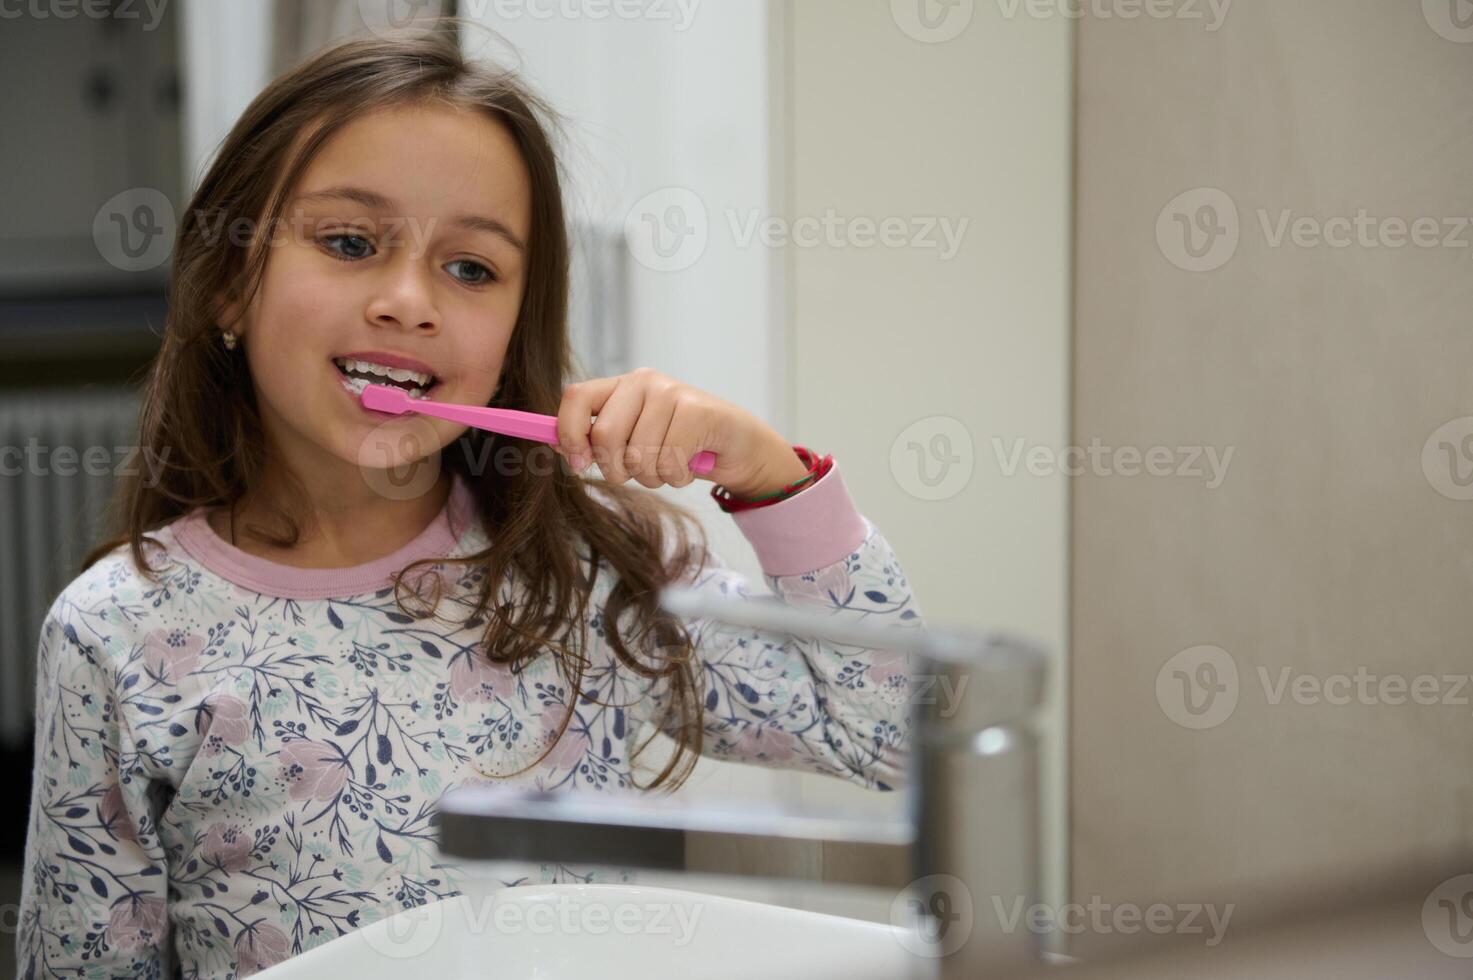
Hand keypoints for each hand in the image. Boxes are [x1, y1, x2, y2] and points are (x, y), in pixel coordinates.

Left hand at [554, 367, 809, 496]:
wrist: (738, 448)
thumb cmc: (682, 446)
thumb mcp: (635, 442)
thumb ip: (599, 441)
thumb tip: (559, 447)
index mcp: (621, 387)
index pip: (576, 398)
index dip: (569, 434)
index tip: (578, 463)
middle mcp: (643, 382)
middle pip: (605, 435)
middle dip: (619, 469)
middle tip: (639, 472)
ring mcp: (671, 393)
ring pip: (639, 456)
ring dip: (655, 477)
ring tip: (672, 465)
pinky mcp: (697, 410)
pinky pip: (669, 462)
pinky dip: (678, 476)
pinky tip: (691, 463)